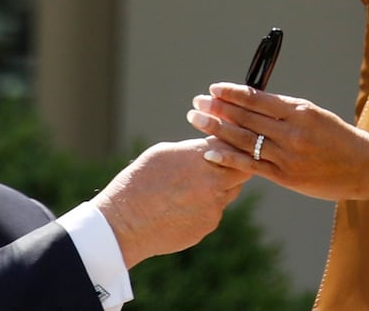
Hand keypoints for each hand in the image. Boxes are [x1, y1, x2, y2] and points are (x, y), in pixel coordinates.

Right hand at [91, 139, 250, 267]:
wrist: (126, 222)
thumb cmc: (140, 181)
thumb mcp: (163, 153)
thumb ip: (193, 150)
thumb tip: (211, 147)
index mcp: (201, 157)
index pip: (233, 144)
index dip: (231, 144)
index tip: (226, 143)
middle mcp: (213, 181)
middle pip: (242, 170)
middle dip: (234, 166)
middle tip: (220, 164)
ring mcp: (214, 206)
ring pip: (229, 192)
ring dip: (219, 187)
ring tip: (192, 187)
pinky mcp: (209, 224)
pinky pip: (215, 211)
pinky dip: (205, 207)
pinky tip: (182, 207)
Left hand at [187, 83, 368, 201]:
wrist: (364, 167)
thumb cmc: (336, 136)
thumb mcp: (312, 114)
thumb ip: (282, 109)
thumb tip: (248, 100)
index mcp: (299, 111)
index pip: (257, 98)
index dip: (232, 93)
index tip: (213, 89)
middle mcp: (292, 132)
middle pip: (246, 118)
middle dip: (217, 108)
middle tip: (196, 103)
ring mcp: (288, 155)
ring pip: (244, 140)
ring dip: (216, 128)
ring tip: (196, 120)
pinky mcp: (286, 177)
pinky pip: (251, 165)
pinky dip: (228, 157)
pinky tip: (209, 150)